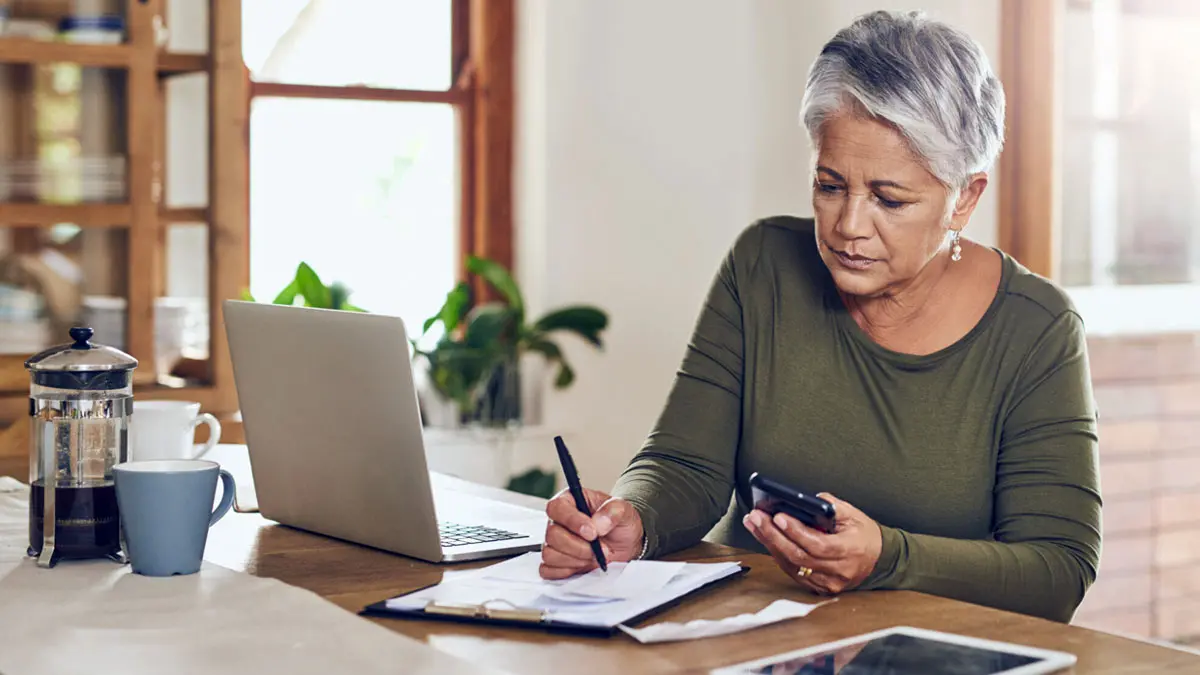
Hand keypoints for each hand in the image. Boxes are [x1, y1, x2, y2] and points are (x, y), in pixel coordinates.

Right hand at [539, 488, 644, 579]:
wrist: (625, 543)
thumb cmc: (619, 522)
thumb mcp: (624, 510)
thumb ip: (613, 511)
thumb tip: (598, 523)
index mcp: (569, 501)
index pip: (557, 508)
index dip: (572, 521)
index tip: (592, 533)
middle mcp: (558, 521)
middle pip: (552, 535)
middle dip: (580, 547)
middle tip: (601, 549)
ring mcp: (554, 543)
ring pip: (550, 554)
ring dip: (576, 560)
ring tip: (595, 556)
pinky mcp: (554, 563)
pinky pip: (548, 570)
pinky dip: (567, 571)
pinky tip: (584, 565)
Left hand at [742, 492, 881, 594]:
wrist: (879, 559)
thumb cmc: (865, 535)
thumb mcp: (854, 514)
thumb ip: (830, 506)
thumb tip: (804, 500)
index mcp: (850, 551)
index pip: (817, 544)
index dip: (795, 531)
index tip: (778, 516)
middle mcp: (838, 572)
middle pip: (799, 556)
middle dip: (773, 535)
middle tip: (755, 517)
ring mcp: (828, 583)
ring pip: (792, 565)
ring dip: (769, 543)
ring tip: (754, 524)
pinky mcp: (819, 588)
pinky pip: (793, 572)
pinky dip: (778, 554)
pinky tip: (766, 538)